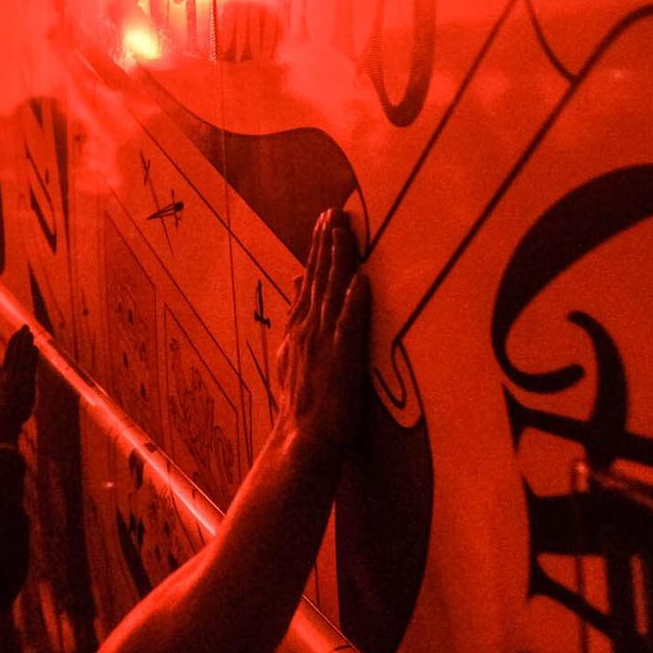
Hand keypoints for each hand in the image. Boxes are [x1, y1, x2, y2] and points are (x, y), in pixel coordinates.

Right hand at [0, 327, 38, 445]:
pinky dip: (32, 357)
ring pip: (22, 358)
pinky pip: (29, 368)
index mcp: (3, 376)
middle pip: (16, 353)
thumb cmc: (0, 411)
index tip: (18, 333)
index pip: (10, 355)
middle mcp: (9, 375)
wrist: (4, 424)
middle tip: (26, 326)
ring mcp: (17, 380)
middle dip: (21, 339)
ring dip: (26, 344)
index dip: (14, 343)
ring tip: (30, 332)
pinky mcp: (24, 386)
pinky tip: (34, 348)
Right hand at [272, 208, 369, 457]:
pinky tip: (361, 280)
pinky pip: (349, 326)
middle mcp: (308, 329)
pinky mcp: (341, 361)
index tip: (326, 221)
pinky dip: (354, 302)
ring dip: (338, 260)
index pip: (310, 281)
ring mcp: (323, 343)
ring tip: (343, 230)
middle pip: (320, 278)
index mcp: (299, 328)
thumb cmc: (302, 406)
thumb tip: (296, 282)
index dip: (318, 250)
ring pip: (332, 293)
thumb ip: (297, 318)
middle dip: (327, 243)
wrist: (300, 441)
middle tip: (335, 211)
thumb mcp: (291, 355)